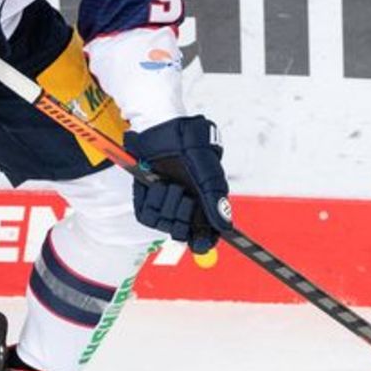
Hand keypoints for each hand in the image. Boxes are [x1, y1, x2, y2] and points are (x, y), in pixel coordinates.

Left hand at [124, 115, 231, 251]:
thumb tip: (225, 227)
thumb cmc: (189, 146)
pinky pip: (145, 214)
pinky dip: (149, 198)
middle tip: (184, 194)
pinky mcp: (146, 200)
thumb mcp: (207, 171)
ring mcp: (165, 205)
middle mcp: (185, 207)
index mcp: (205, 203)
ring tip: (169, 182)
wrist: (162, 129)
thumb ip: (215, 199)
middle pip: (182, 232)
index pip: (205, 235)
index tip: (200, 241)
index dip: (203, 241)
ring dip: (166, 201)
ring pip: (163, 223)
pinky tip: (155, 183)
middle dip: (182, 214)